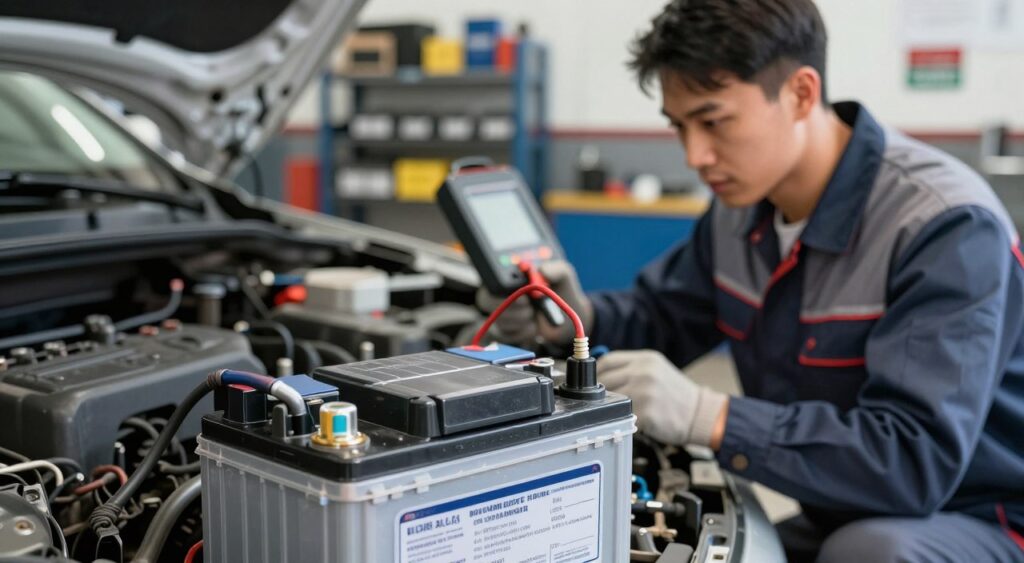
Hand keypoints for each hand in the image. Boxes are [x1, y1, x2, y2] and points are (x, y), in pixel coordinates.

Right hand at [476, 260, 592, 348]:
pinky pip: (506, 334)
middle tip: (527, 304)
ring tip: (533, 313)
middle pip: (485, 300)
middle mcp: (500, 292)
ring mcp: (500, 312)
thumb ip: (556, 269)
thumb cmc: (560, 290)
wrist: (567, 317)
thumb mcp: (562, 274)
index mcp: (509, 274)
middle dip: (510, 305)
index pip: (492, 278)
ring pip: (498, 318)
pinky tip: (533, 325)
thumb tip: (543, 270)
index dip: (503, 286)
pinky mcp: (504, 331)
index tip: (524, 293)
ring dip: (521, 318)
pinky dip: (524, 331)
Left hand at [598, 349, 728, 448]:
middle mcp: (643, 372)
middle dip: (600, 394)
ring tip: (615, 414)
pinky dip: (621, 422)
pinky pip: (622, 417)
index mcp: (645, 359)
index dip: (596, 373)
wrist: (701, 414)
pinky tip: (628, 423)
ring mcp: (644, 392)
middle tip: (600, 403)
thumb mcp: (656, 371)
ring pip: (610, 400)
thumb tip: (600, 375)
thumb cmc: (676, 395)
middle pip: (605, 380)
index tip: (593, 384)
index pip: (607, 361)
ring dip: (609, 409)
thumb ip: (632, 369)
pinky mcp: (645, 413)